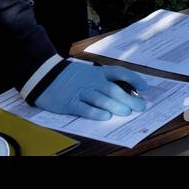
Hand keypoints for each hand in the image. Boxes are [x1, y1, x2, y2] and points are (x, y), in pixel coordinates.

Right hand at [32, 60, 147, 120]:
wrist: (43, 75)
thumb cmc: (67, 76)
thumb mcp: (87, 73)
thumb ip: (102, 81)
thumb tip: (123, 93)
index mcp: (97, 72)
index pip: (119, 72)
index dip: (133, 79)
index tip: (144, 87)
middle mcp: (91, 81)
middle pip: (113, 89)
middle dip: (128, 98)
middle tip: (140, 106)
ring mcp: (80, 92)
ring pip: (101, 98)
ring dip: (115, 105)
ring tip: (126, 112)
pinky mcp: (69, 103)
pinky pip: (84, 108)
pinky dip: (95, 112)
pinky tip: (105, 117)